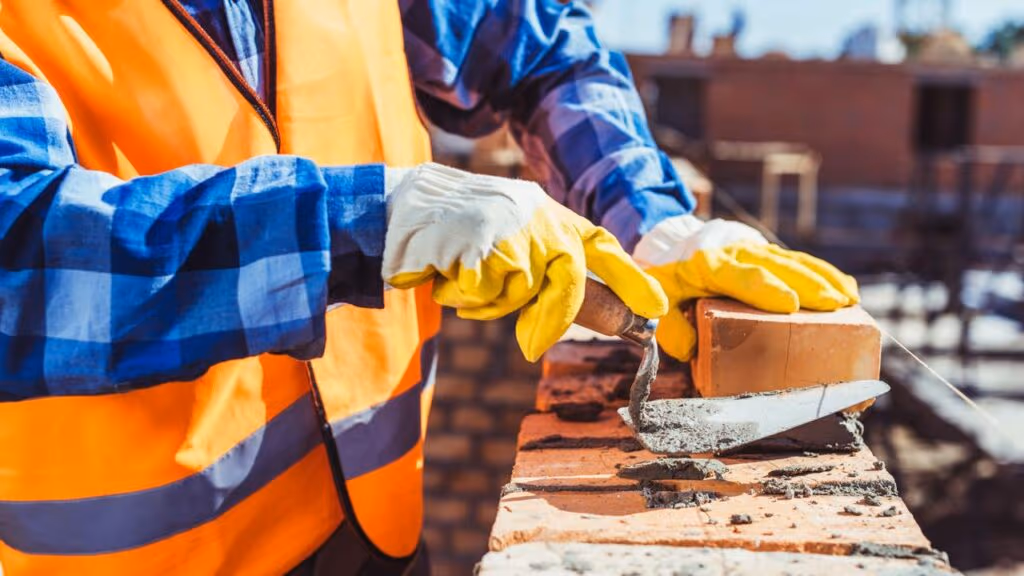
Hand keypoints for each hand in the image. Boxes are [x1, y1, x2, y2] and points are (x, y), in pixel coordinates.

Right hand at [383, 163, 668, 360]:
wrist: (401, 206)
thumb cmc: (455, 233)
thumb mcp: (510, 242)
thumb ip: (544, 272)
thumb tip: (577, 319)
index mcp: (550, 214)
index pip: (602, 244)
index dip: (631, 278)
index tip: (658, 309)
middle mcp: (539, 216)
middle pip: (570, 279)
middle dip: (550, 318)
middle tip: (528, 345)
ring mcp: (514, 227)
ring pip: (521, 292)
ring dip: (487, 302)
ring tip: (461, 278)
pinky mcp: (486, 242)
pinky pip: (487, 293)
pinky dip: (463, 295)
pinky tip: (445, 271)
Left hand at [633, 215, 858, 360]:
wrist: (671, 242)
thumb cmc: (668, 279)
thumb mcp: (661, 301)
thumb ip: (671, 328)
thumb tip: (691, 351)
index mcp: (708, 264)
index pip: (740, 275)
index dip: (765, 289)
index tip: (790, 305)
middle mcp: (736, 253)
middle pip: (777, 266)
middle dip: (808, 285)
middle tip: (836, 305)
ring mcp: (755, 250)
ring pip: (793, 260)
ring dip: (823, 278)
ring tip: (849, 299)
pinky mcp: (768, 252)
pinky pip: (798, 260)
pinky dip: (824, 272)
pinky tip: (846, 287)